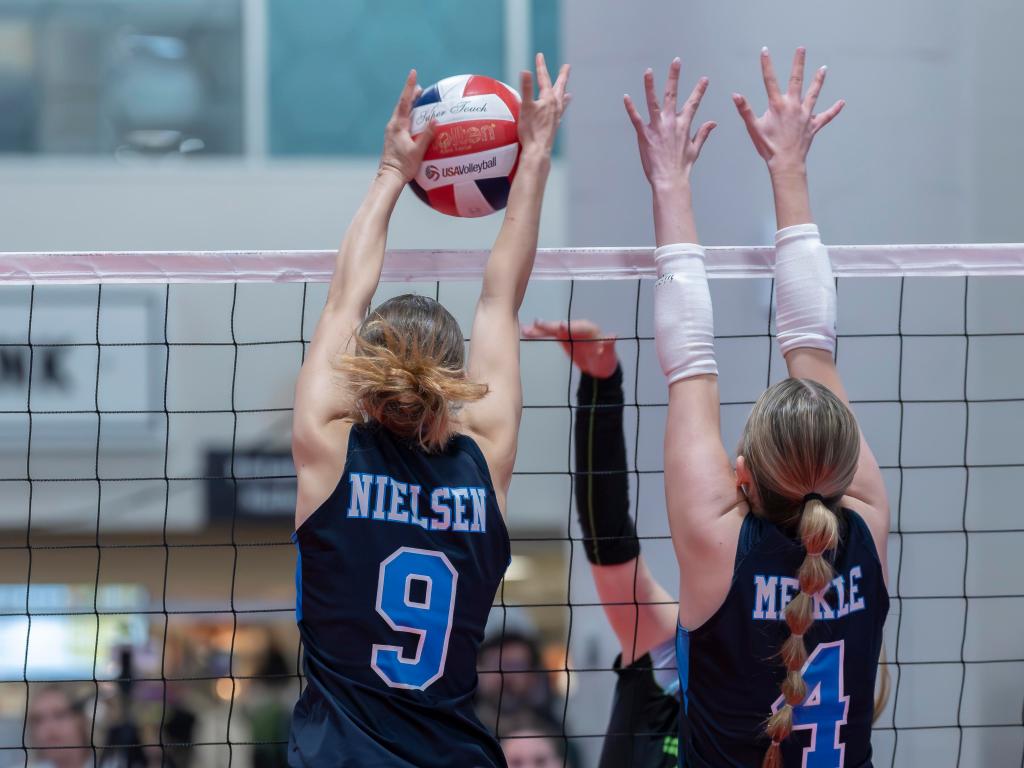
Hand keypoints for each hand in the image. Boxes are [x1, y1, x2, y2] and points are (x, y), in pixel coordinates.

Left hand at [379, 69, 436, 181]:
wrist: (389, 177)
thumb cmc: (403, 166)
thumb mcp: (418, 151)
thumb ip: (427, 135)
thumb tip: (435, 120)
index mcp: (398, 126)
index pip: (405, 101)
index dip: (410, 86)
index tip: (413, 73)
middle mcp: (393, 126)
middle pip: (403, 105)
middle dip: (411, 94)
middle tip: (420, 87)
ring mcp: (392, 131)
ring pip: (402, 113)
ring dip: (410, 104)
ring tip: (419, 98)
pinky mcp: (393, 137)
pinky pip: (402, 121)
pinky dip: (409, 115)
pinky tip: (416, 119)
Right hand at [517, 53, 570, 158]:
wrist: (538, 150)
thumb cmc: (530, 129)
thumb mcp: (525, 107)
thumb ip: (526, 88)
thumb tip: (525, 71)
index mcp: (548, 99)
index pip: (544, 79)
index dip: (541, 67)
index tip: (540, 55)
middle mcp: (555, 106)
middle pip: (559, 87)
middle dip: (562, 76)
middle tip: (567, 67)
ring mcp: (556, 116)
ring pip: (562, 101)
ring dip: (564, 93)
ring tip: (569, 92)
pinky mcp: (555, 126)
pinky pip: (561, 112)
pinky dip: (562, 108)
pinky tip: (561, 112)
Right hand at [522, 319, 618, 378]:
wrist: (599, 366)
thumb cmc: (606, 360)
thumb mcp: (608, 355)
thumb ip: (608, 346)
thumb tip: (612, 337)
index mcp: (589, 329)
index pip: (578, 327)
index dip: (569, 327)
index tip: (561, 326)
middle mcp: (577, 327)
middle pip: (562, 326)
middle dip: (549, 326)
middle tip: (537, 323)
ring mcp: (568, 331)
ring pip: (552, 329)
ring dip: (539, 329)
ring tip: (525, 329)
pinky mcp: (561, 336)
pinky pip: (548, 334)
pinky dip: (538, 333)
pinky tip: (525, 332)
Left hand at [624, 58, 715, 189]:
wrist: (670, 180)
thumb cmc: (682, 167)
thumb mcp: (695, 148)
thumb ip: (703, 133)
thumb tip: (713, 123)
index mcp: (684, 125)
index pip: (694, 103)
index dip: (700, 89)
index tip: (705, 78)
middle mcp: (671, 122)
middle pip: (672, 94)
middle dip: (675, 76)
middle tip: (676, 61)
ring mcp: (657, 127)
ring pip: (653, 102)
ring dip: (650, 86)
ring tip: (648, 71)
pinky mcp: (644, 135)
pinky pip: (636, 118)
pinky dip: (630, 107)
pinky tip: (626, 97)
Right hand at [732, 48, 843, 173]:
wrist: (786, 163)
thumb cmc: (768, 147)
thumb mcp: (753, 128)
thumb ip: (745, 110)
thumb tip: (735, 95)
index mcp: (777, 105)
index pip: (770, 80)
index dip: (766, 64)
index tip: (765, 50)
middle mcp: (793, 106)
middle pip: (796, 80)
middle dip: (798, 64)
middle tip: (801, 49)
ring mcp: (805, 115)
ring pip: (814, 94)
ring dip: (819, 80)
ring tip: (824, 69)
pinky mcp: (812, 126)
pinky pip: (825, 116)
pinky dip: (834, 110)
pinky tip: (841, 103)